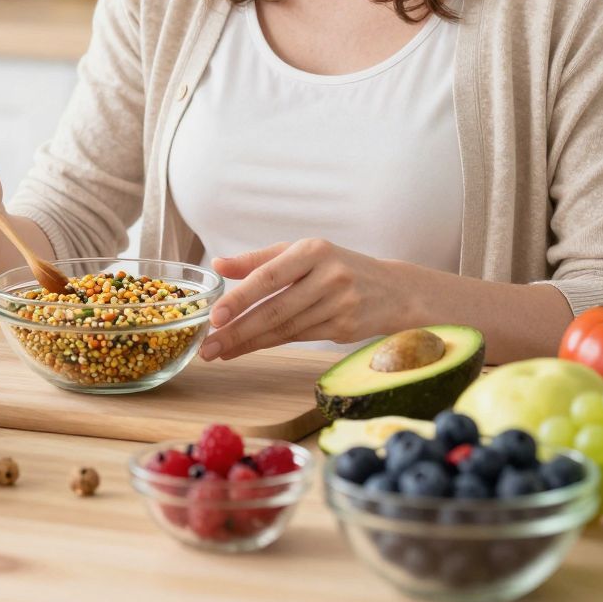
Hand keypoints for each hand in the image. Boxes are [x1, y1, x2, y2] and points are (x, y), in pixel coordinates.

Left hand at [200, 239, 405, 360]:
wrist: (394, 291)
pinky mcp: (345, 328)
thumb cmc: (338, 267)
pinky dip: (269, 345)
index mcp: (314, 250)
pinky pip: (298, 338)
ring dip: (248, 343)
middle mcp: (329, 275)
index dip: (241, 298)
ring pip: (285, 328)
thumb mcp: (303, 253)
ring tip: (219, 351)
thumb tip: (217, 265)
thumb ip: (260, 260)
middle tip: (208, 346)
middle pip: (275, 308)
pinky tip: (247, 349)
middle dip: (238, 330)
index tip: (215, 316)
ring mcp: (340, 304)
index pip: (269, 276)